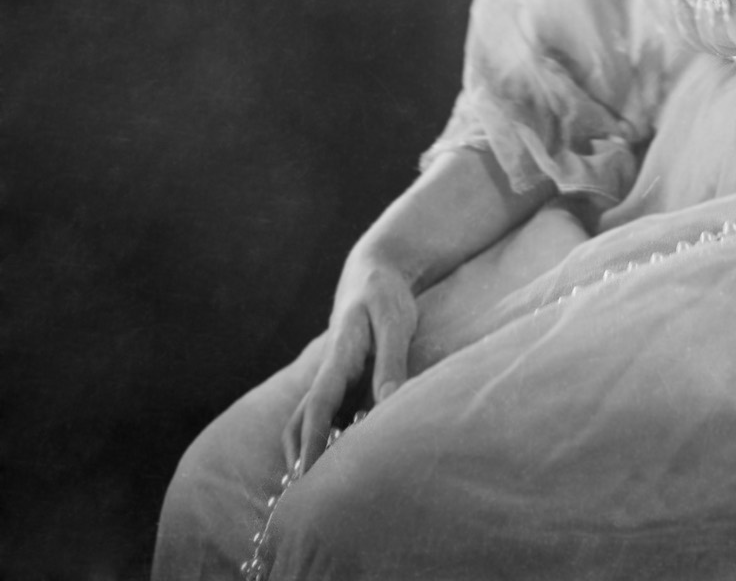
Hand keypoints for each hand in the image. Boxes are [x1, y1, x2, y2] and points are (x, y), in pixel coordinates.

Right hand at [282, 250, 417, 474]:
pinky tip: (341, 467)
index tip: (305, 477)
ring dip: (308, 453)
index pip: (318, 407)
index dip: (311, 443)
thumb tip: (387, 402)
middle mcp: (329, 374)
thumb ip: (392, 359)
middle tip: (299, 502)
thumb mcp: (395, 320)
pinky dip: (327, 443)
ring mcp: (335, 382)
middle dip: (297, 459)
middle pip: (300, 423)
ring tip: (315, 494)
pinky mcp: (345, 386)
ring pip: (310, 423)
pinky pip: (329, 419)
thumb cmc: (385, 296)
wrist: (374, 275)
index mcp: (338, 359)